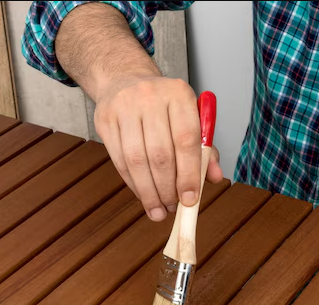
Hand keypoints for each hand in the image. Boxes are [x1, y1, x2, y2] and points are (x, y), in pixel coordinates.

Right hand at [93, 72, 222, 220]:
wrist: (126, 80)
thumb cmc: (165, 107)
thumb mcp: (190, 119)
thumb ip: (205, 149)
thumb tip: (213, 178)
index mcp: (179, 94)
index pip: (187, 140)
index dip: (189, 175)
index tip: (190, 200)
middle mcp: (150, 97)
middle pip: (160, 154)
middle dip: (167, 188)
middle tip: (172, 207)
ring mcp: (124, 107)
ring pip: (137, 161)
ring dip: (149, 192)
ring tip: (158, 209)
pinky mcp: (105, 120)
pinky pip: (119, 161)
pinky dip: (133, 184)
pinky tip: (143, 195)